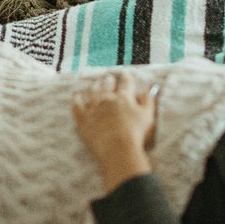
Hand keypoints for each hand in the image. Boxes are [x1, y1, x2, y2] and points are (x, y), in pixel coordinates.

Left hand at [71, 72, 157, 190]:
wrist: (118, 148)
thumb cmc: (136, 133)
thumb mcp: (148, 115)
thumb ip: (148, 100)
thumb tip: (148, 89)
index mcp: (124, 97)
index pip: (125, 81)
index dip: (126, 76)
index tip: (125, 74)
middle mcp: (107, 99)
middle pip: (107, 84)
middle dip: (109, 80)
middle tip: (109, 78)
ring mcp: (94, 108)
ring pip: (92, 92)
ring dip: (94, 87)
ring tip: (95, 84)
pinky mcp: (84, 119)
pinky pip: (77, 106)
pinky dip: (77, 99)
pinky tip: (76, 96)